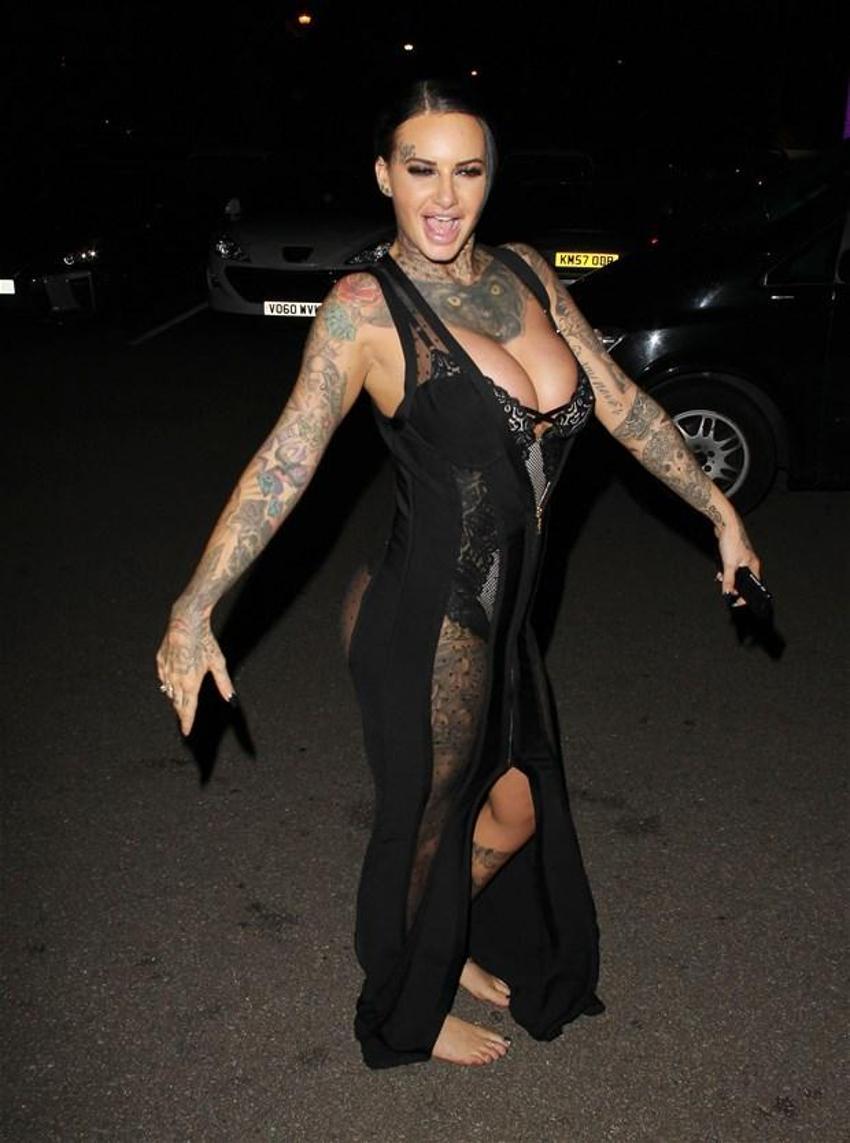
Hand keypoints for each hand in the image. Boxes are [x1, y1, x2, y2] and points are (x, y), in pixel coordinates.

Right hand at [155, 603, 234, 735]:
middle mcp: (176, 681)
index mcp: (190, 684)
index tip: (186, 732)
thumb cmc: (204, 642)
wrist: (185, 623)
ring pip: (169, 692)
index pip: (187, 709)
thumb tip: (231, 699)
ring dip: (175, 699)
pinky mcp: (160, 663)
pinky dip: (169, 684)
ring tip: (181, 702)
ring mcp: (166, 672)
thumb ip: (224, 683)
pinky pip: (163, 679)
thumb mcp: (218, 663)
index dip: (187, 722)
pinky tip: (173, 683)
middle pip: (177, 703)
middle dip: (182, 712)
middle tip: (185, 719)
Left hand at [714, 512, 761, 606]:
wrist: (726, 524)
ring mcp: (742, 559)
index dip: (746, 596)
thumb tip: (727, 593)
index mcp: (754, 566)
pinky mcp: (734, 555)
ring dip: (728, 579)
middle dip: (734, 587)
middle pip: (744, 581)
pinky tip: (719, 574)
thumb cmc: (732, 541)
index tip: (737, 602)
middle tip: (727, 591)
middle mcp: (750, 563)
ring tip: (721, 581)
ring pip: (736, 575)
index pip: (754, 586)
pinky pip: (730, 568)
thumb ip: (728, 580)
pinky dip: (725, 572)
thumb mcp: (729, 565)